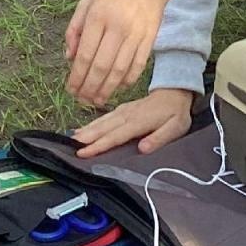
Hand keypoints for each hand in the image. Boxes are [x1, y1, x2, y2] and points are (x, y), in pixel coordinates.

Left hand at [64, 0, 178, 106]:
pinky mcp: (150, 40)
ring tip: (97, 100)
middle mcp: (117, 27)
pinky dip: (127, 81)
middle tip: (82, 100)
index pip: (85, 54)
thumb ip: (74, 29)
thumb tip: (69, 57)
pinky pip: (137, 66)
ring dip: (107, 89)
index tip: (70, 89)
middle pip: (101, 66)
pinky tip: (117, 88)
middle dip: (90, 88)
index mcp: (97, 16)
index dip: (77, 76)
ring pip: (119, 71)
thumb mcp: (86, 2)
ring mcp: (135, 35)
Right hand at [74, 88, 194, 157]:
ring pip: (101, 122)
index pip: (115, 136)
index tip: (83, 152)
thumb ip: (159, 138)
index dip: (99, 145)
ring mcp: (123, 111)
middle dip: (86, 137)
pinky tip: (82, 130)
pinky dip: (91, 124)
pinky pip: (104, 118)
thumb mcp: (176, 127)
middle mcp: (127, 115)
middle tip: (69, 146)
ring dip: (86, 131)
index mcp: (139, 121)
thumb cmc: (176, 114)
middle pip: (103, 128)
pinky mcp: (122, 110)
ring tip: (71, 139)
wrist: (175, 92)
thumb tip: (142, 148)